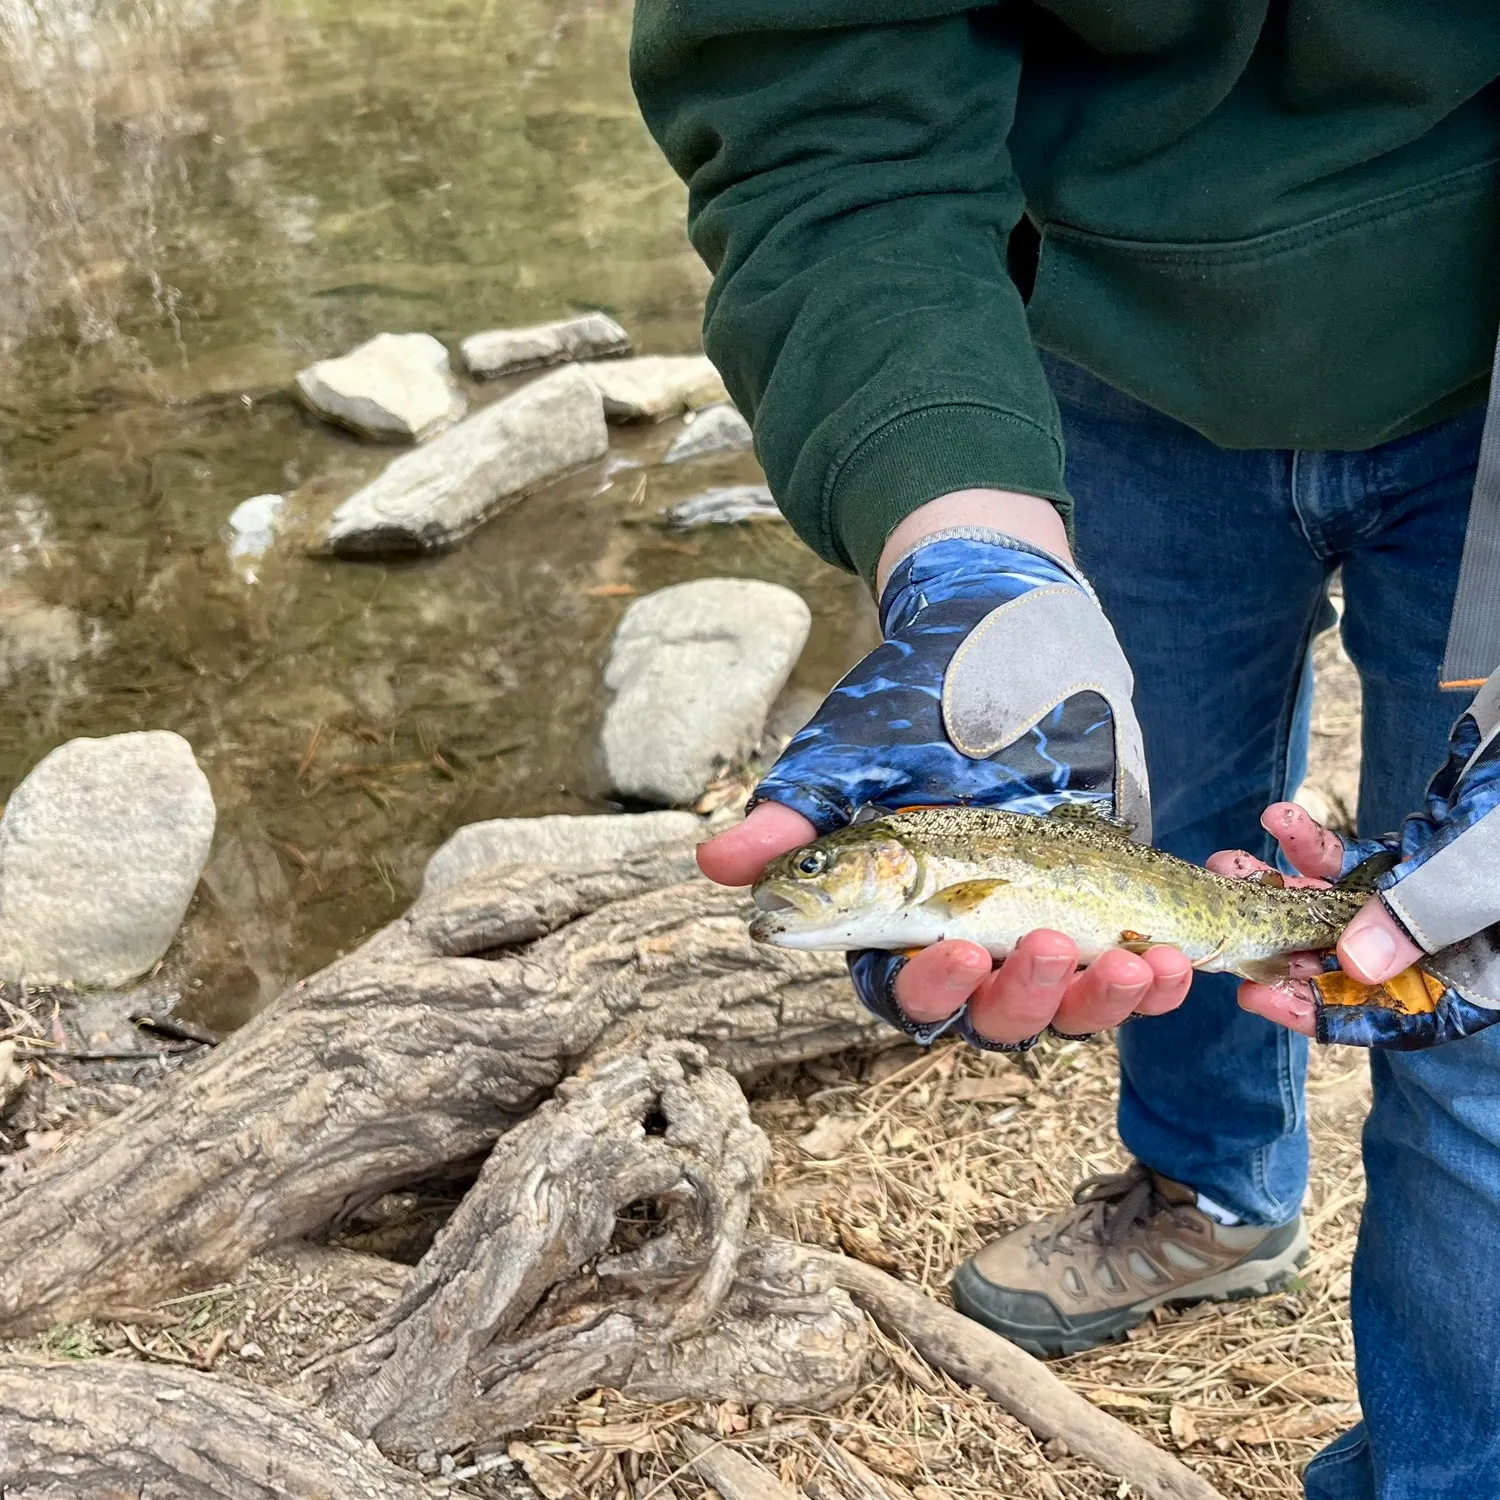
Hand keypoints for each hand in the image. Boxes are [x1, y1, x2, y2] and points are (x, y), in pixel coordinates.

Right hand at [700, 491, 1192, 1048]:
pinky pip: (1133, 969)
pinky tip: (1176, 960)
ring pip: (1066, 1008)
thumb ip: (795, 813)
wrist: (1002, 638)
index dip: (930, 987)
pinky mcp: (1105, 903)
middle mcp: (966, 937)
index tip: (959, 945)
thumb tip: (716, 865)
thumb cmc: (912, 697)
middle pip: (991, 1016)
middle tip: (1050, 945)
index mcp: (895, 918)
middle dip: (1024, 996)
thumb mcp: (853, 753)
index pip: (902, 990)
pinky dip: (1161, 978)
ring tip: (1140, 961)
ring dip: (1102, 1000)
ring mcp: (1040, 925)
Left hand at [1212, 797, 1499, 1048]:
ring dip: (1284, 888)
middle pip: (1354, 967)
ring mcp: (1430, 904)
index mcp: (1479, 979)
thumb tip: (1353, 963)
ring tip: (1233, 865)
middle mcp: (1450, 949)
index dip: (1325, 1016)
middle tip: (1224, 925)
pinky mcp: (1416, 860)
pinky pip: (1353, 863)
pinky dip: (1315, 844)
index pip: (1396, 1019)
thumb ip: (1424, 915)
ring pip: (1341, 911)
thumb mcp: (1483, 873)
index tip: (1260, 999)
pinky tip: (1278, 818)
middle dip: (1283, 944)